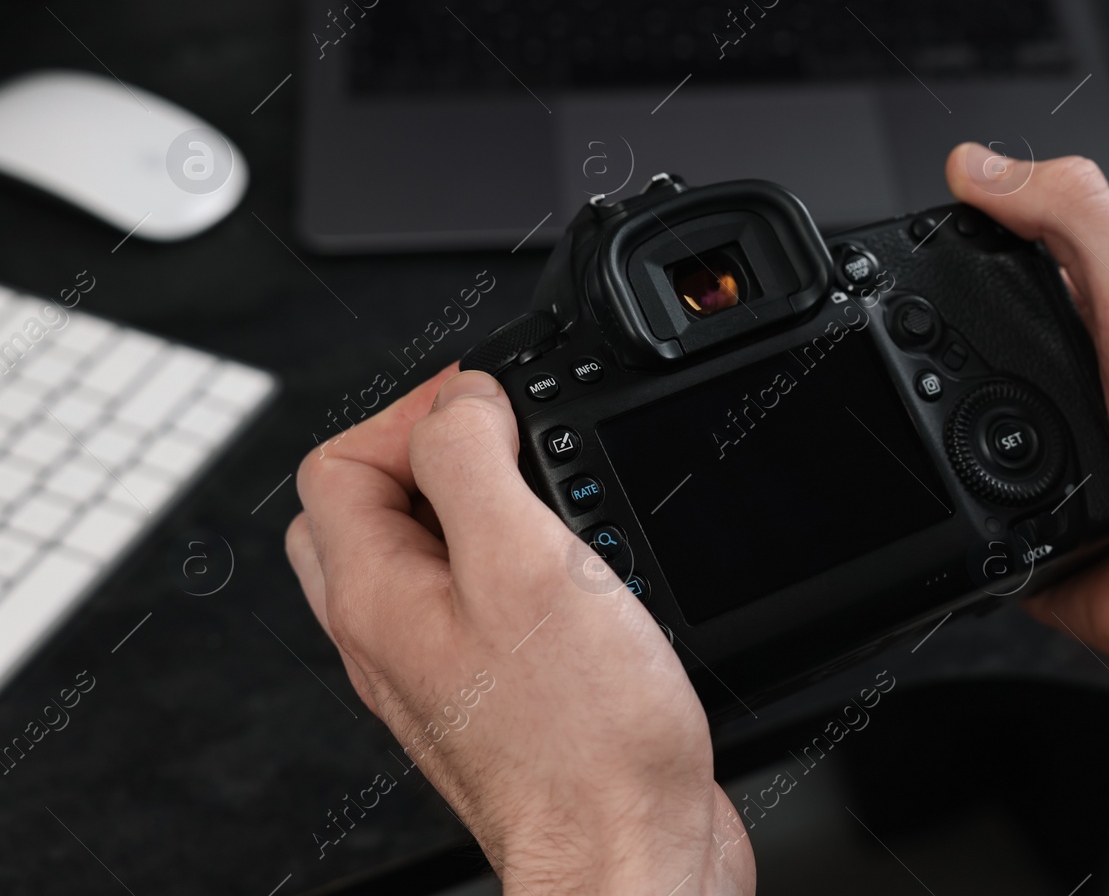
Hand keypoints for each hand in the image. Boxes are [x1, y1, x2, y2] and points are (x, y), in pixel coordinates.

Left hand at [286, 366, 754, 894]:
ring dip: (486, 508)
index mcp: (377, 597)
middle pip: (367, 510)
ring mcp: (444, 668)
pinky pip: (484, 603)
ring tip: (553, 504)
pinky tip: (581, 575)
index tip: (490, 407)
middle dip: (435, 454)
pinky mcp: (501, 692)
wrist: (629, 850)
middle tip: (508, 446)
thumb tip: (461, 399)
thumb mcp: (523, 562)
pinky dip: (523, 565)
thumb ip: (473, 461)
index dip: (411, 412)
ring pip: (429, 556)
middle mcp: (395, 636)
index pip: (338, 465)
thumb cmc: (583, 738)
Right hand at [945, 144, 1108, 803]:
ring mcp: (1043, 465)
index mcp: (1097, 319)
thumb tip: (980, 164)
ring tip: (930, 435)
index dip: (954, 244)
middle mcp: (1069, 389)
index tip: (903, 241)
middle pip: (956, 351)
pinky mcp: (1023, 537)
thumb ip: (1073, 216)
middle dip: (919, 357)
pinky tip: (960, 510)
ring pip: (943, 440)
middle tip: (900, 354)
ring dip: (929, 445)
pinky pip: (956, 524)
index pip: (1003, 260)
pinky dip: (949, 522)